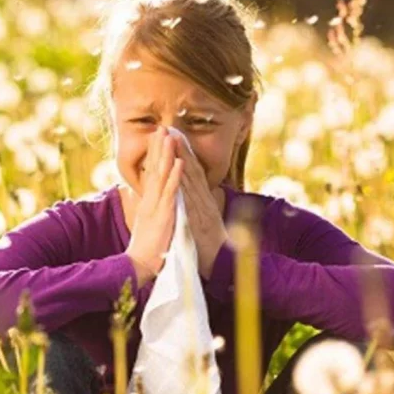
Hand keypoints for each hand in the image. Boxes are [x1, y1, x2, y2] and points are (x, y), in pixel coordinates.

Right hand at [125, 126, 184, 284]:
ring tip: (169, 136)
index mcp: (148, 201)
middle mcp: (150, 200)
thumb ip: (150, 208)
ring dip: (166, 155)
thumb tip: (149, 198)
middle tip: (162, 127)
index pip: (151, 172)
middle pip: (154, 168)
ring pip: (162, 175)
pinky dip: (175, 176)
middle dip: (158, 147)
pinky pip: (171, 192)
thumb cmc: (147, 247)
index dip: (155, 154)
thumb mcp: (148, 223)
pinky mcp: (164, 214)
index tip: (158, 136)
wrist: (140, 265)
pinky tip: (179, 162)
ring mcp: (156, 206)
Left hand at [171, 133, 228, 279]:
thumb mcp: (203, 220)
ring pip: (192, 181)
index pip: (192, 172)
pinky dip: (186, 186)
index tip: (174, 136)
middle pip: (192, 171)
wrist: (222, 264)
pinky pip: (191, 201)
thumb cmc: (210, 244)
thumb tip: (195, 193)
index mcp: (203, 200)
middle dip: (182, 149)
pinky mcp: (200, 220)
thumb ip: (198, 205)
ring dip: (183, 160)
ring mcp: (203, 209)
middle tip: (171, 129)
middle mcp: (204, 200)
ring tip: (174, 142)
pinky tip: (180, 173)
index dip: (183, 154)